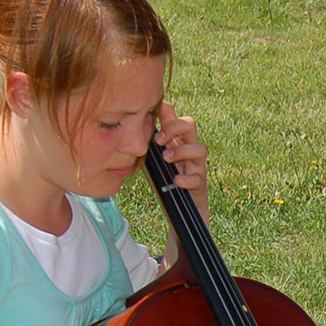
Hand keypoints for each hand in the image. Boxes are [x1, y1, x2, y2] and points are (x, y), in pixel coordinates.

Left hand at [155, 101, 210, 231]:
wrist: (180, 212)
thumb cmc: (165, 183)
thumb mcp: (150, 161)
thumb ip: (144, 146)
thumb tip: (125, 130)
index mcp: (176, 142)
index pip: (174, 117)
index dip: (166, 113)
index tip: (151, 119)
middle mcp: (188, 150)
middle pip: (190, 124)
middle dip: (174, 128)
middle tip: (159, 141)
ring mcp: (196, 167)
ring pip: (200, 148)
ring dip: (182, 151)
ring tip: (167, 159)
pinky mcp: (199, 185)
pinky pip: (198, 178)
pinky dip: (187, 178)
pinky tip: (176, 181)